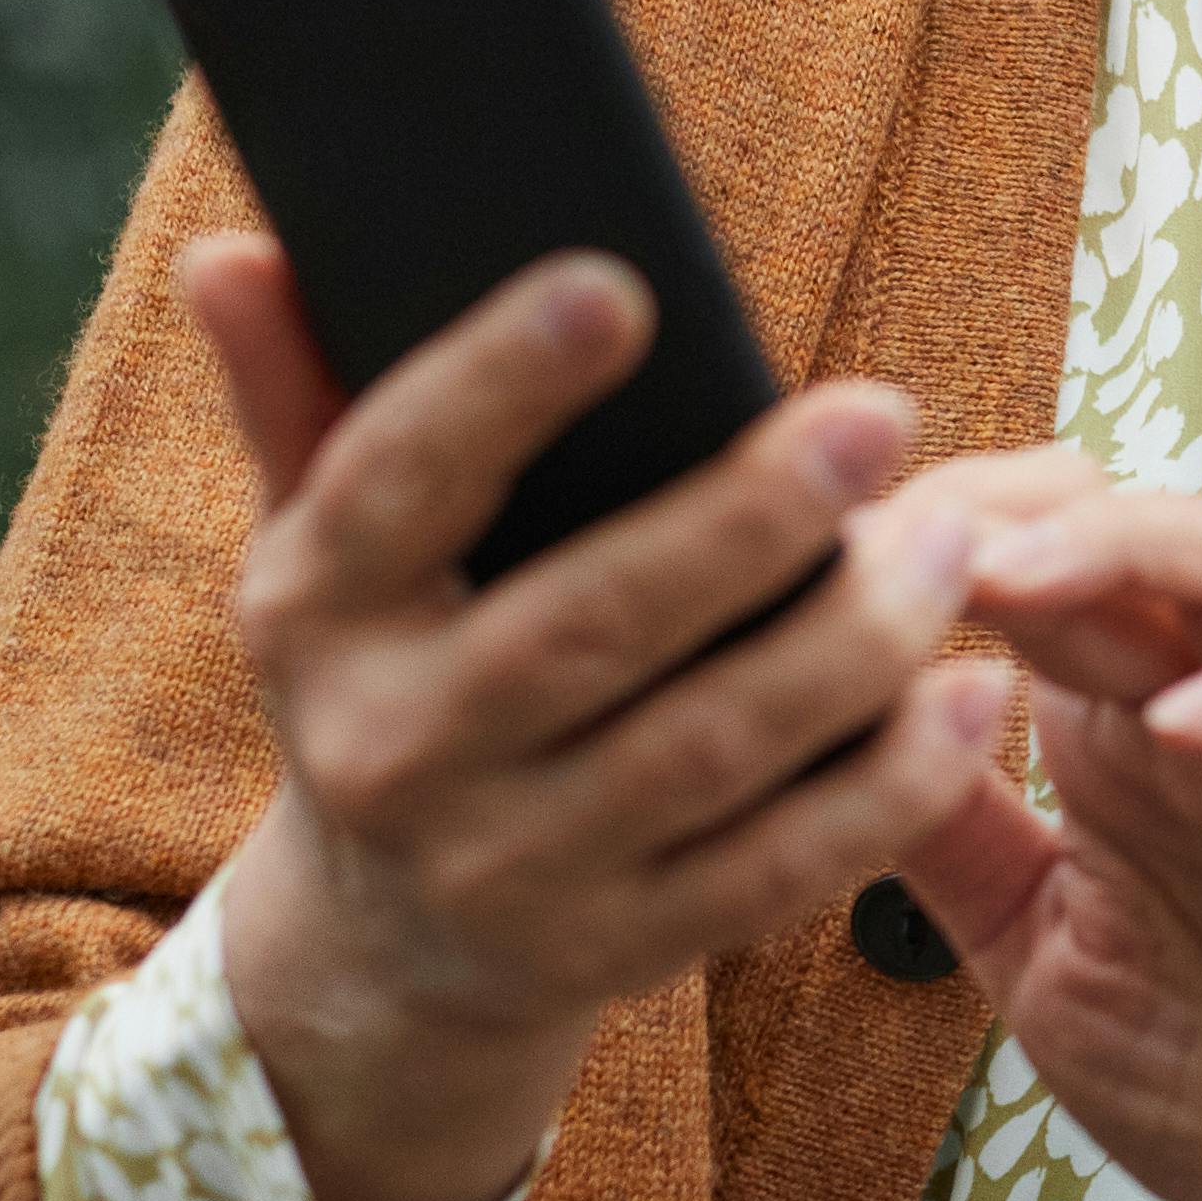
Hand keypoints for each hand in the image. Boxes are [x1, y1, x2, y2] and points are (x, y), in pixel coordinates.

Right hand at [185, 233, 1044, 1200]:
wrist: (385, 946)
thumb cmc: (388, 668)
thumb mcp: (319, 545)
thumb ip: (295, 390)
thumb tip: (232, 248)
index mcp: (315, 612)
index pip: (395, 480)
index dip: (500, 384)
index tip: (622, 288)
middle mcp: (394, 750)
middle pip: (585, 628)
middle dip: (742, 522)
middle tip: (877, 418)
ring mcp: (508, 868)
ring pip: (702, 752)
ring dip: (844, 645)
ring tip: (950, 541)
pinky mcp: (617, 952)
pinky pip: (772, 873)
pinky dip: (883, 789)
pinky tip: (970, 696)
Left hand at [896, 476, 1201, 1200]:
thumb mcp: (1028, 948)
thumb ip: (944, 834)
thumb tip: (806, 718)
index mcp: (1117, 740)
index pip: (1040, 567)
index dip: (942, 528)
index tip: (826, 541)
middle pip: (1136, 525)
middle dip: (1012, 506)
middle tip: (899, 529)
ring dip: (1134, 546)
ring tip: (1011, 576)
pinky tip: (1180, 725)